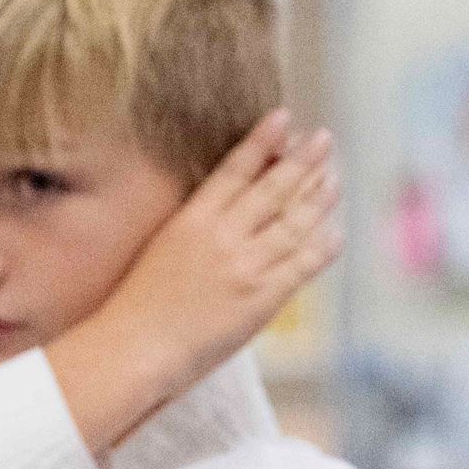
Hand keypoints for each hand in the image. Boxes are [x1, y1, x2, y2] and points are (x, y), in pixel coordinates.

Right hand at [48, 111, 340, 449]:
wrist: (133, 349)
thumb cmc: (135, 308)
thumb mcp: (159, 251)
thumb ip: (192, 229)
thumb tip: (222, 213)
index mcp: (191, 220)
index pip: (235, 170)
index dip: (263, 142)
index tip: (284, 119)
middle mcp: (223, 236)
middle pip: (273, 188)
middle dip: (302, 161)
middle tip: (323, 140)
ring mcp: (246, 265)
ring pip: (294, 222)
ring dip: (318, 199)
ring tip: (334, 180)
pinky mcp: (262, 297)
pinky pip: (302, 265)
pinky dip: (322, 247)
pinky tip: (335, 234)